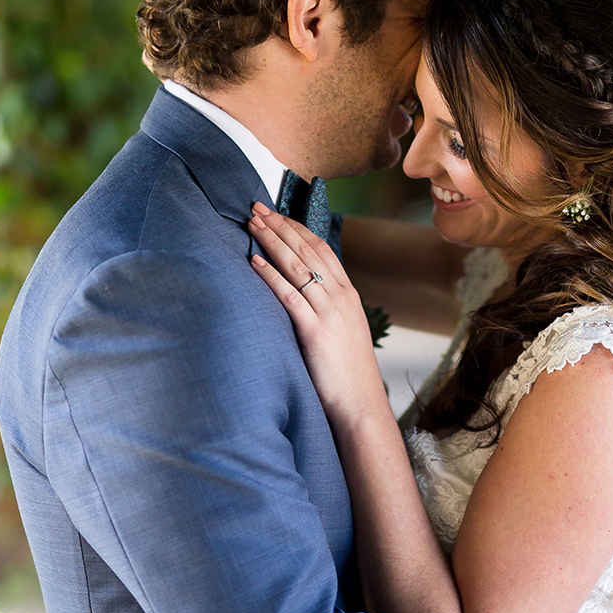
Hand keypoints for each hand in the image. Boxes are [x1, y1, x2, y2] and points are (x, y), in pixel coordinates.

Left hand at [247, 203, 390, 427]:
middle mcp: (340, 296)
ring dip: (272, 241)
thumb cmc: (346, 374)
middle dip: (280, 225)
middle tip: (256, 207)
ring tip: (251, 223)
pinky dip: (270, 275)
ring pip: (297, 266)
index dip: (297, 228)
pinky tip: (254, 261)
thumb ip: (325, 310)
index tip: (276, 213)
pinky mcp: (315, 330)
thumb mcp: (342, 332)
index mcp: (347, 294)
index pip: (322, 248)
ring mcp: (329, 311)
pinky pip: (289, 295)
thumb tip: (303, 295)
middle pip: (307, 249)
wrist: (360, 405)